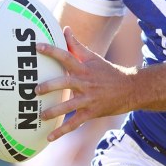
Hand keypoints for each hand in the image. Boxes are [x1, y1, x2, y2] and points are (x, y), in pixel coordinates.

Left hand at [36, 26, 136, 141]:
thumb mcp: (94, 58)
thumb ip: (77, 45)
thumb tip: (66, 29)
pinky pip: (74, 123)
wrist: (130, 89)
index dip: (52, 50)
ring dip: (54, 111)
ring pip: (69, 105)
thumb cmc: (108, 72)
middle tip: (35, 89)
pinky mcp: (91, 112)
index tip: (36, 46)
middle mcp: (86, 82)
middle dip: (50, 86)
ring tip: (40, 115)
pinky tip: (49, 137)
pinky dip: (62, 131)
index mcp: (84, 68)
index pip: (67, 56)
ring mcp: (89, 98)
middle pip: (66, 82)